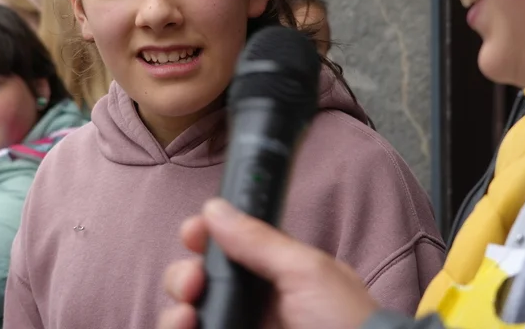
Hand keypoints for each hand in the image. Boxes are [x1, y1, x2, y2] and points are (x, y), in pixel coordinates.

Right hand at [159, 199, 379, 328]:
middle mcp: (254, 304)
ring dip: (175, 309)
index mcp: (275, 274)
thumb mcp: (308, 271)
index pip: (226, 248)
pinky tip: (186, 327)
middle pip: (198, 281)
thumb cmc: (349, 325)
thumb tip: (217, 209)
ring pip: (188, 315)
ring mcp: (243, 328)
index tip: (193, 234)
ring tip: (187, 316)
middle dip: (184, 275)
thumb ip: (260, 240)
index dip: (204, 237)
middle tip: (193, 282)